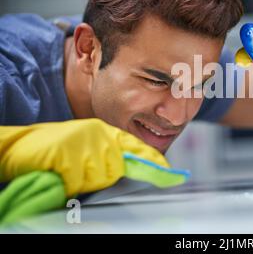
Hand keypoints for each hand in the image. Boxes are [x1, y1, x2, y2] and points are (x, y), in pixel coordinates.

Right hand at [0, 118, 169, 195]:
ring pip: (99, 175)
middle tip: (79, 168)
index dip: (152, 160)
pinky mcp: (67, 154)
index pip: (135, 146)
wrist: (22, 145)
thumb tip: (128, 168)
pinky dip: (69, 180)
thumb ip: (109, 154)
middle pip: (116, 168)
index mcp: (105, 131)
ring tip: (67, 168)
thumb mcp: (88, 146)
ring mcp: (83, 143)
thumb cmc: (56, 149)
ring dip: (84, 179)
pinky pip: (79, 180)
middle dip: (101, 174)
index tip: (170, 172)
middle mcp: (98, 134)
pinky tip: (59, 170)